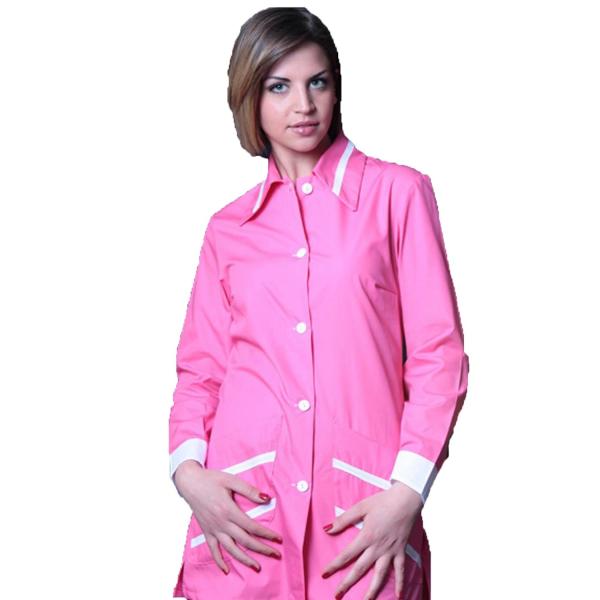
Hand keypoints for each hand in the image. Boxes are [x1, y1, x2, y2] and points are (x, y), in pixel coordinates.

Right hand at [174, 461, 283, 573]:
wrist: (190, 482)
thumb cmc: (211, 479)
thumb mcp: (231, 480)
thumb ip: (249, 490)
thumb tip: (266, 498)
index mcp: (229, 510)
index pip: (252, 527)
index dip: (266, 534)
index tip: (278, 539)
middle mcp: (221, 523)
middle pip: (245, 541)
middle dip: (262, 549)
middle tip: (275, 554)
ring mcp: (213, 529)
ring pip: (231, 549)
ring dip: (245, 560)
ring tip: (257, 567)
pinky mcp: (206, 532)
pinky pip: (213, 550)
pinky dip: (219, 561)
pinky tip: (226, 570)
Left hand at [321, 481, 422, 598]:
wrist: (406, 499)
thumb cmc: (383, 501)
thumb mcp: (361, 507)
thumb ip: (344, 519)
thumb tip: (327, 529)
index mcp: (366, 536)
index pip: (347, 555)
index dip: (334, 565)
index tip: (324, 574)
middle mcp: (378, 547)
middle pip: (360, 569)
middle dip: (347, 583)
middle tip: (337, 595)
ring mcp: (390, 551)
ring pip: (380, 575)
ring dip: (372, 590)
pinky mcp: (401, 551)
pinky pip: (400, 570)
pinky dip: (400, 583)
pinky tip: (400, 596)